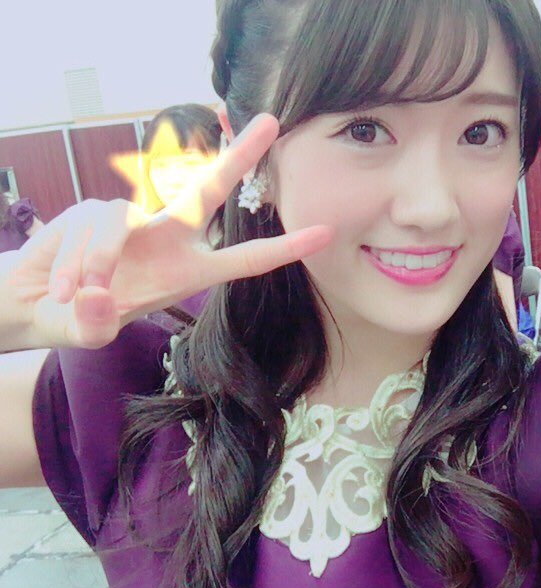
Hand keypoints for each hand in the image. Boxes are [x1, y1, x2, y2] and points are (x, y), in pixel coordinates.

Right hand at [0, 114, 331, 350]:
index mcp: (187, 270)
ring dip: (96, 261)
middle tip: (269, 122)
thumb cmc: (77, 317)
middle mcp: (167, 237)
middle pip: (205, 189)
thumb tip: (95, 299)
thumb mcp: (87, 332)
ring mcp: (132, 218)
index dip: (284, 248)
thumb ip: (93, 325)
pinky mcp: (94, 208)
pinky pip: (91, 227)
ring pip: (121, 223)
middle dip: (237, 156)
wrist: (37, 301)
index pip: (245, 258)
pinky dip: (73, 258)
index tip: (323, 232)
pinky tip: (62, 283)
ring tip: (77, 294)